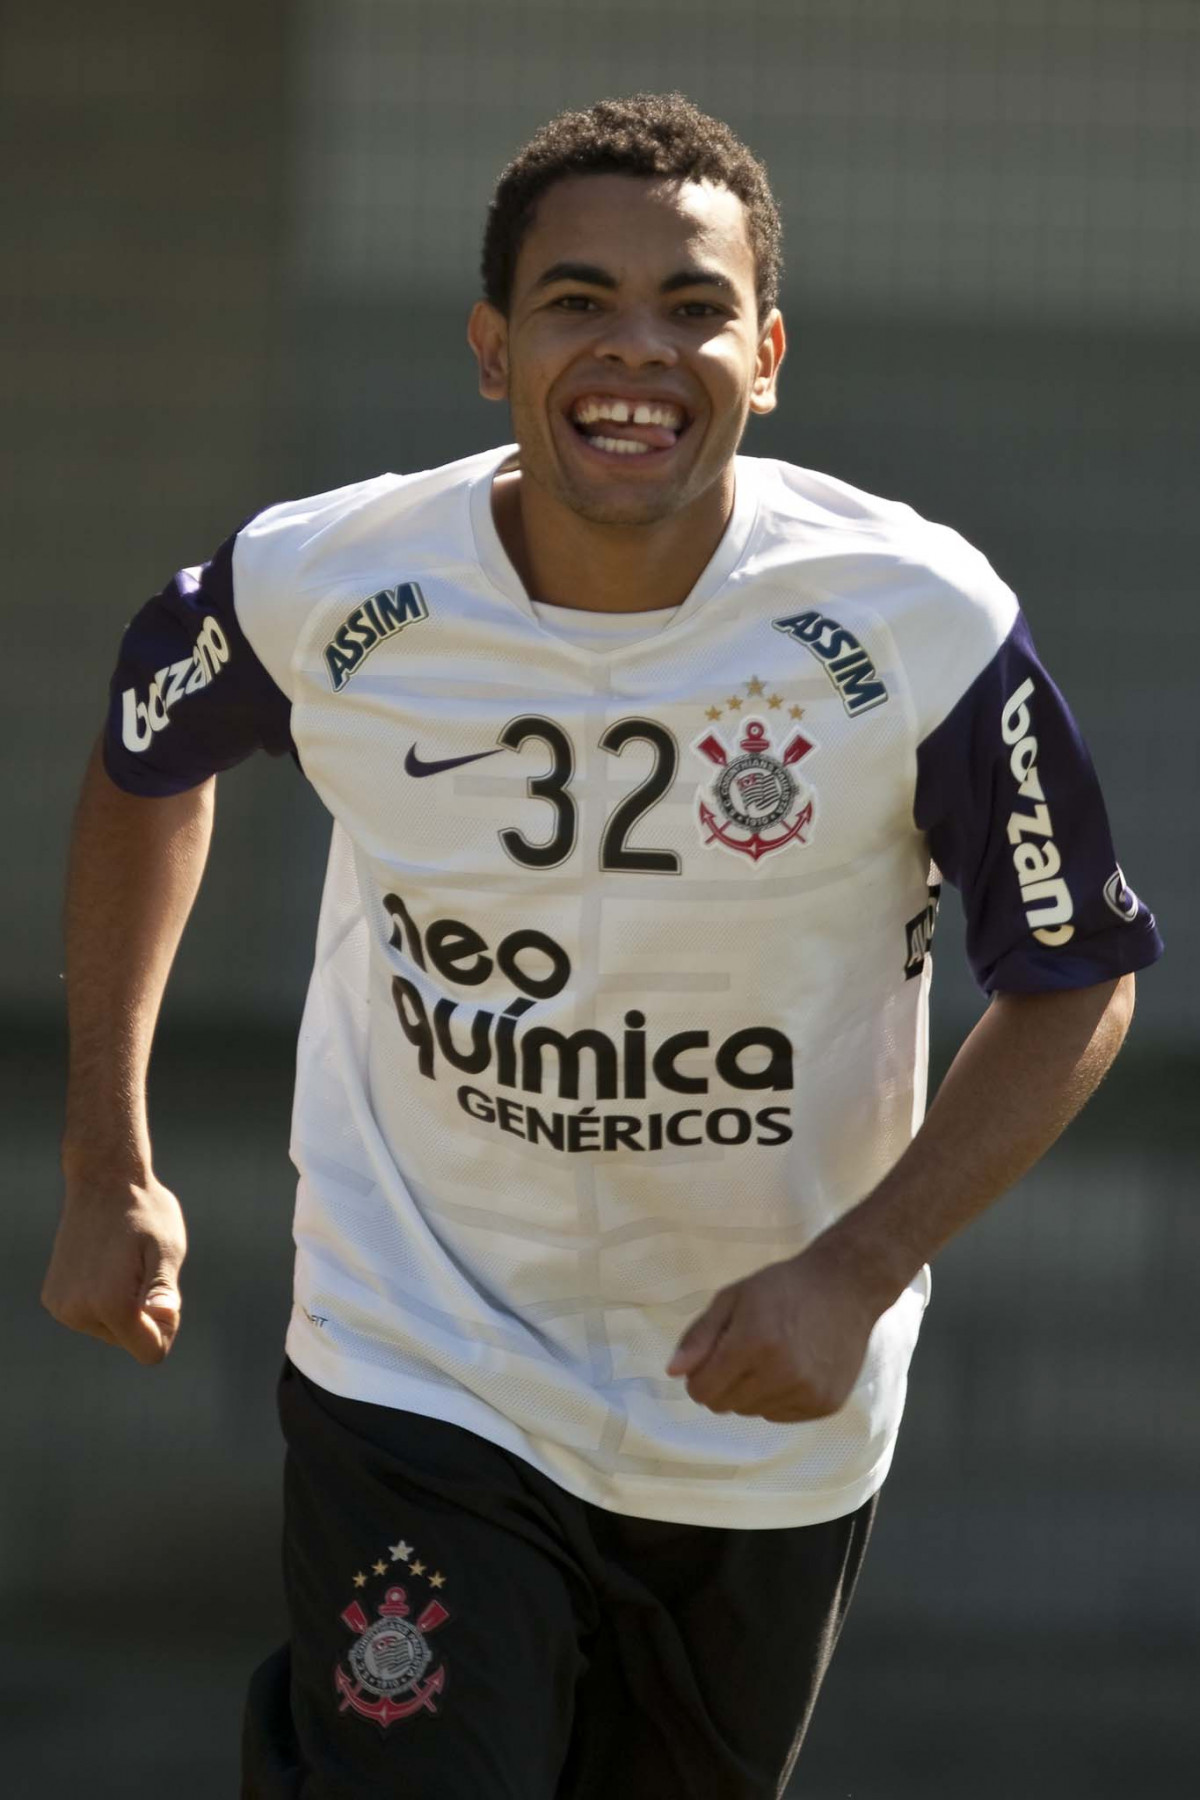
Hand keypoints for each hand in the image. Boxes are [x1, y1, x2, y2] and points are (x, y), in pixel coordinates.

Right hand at [42, 1174, 186, 1364]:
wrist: (102, 1182)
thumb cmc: (144, 1213)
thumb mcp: (167, 1248)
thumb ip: (164, 1289)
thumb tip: (164, 1317)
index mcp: (111, 1304)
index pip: (151, 1352)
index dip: (167, 1327)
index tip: (165, 1295)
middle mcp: (79, 1312)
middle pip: (130, 1340)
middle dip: (145, 1315)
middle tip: (144, 1269)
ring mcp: (62, 1307)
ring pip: (110, 1329)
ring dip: (124, 1306)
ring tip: (123, 1263)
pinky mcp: (53, 1299)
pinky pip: (90, 1315)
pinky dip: (102, 1298)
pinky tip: (104, 1264)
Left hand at [666, 1244, 879, 1422]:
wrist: (846, 1287)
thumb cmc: (782, 1287)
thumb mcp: (733, 1297)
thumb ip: (699, 1336)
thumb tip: (673, 1373)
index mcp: (753, 1342)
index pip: (702, 1391)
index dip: (699, 1375)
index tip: (714, 1356)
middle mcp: (782, 1373)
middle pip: (724, 1405)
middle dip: (724, 1382)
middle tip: (745, 1351)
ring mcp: (807, 1392)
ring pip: (752, 1412)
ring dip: (752, 1391)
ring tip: (772, 1355)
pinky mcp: (825, 1405)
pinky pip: (779, 1416)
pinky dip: (778, 1397)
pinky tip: (794, 1367)